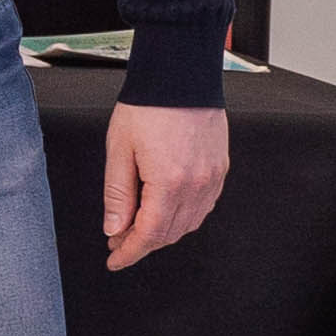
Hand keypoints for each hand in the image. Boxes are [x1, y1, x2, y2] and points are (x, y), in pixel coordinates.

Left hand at [101, 104, 228, 271]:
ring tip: (137, 226)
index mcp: (169, 182)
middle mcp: (197, 184)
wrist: (180, 75)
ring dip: (163, 232)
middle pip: (170, 233)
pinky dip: (183, 216)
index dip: (130, 252)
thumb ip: (118, 194)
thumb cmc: (147, 107)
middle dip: (142, 243)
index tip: (114, 260)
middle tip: (118, 239)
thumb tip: (115, 229)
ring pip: (189, 223)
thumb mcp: (119, 150)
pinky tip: (166, 211)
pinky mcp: (221, 168)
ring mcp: (213, 177)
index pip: (149, 234)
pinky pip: (204, 206)